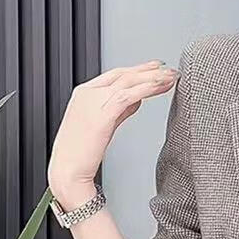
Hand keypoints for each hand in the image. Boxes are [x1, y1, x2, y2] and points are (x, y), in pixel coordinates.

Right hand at [47, 58, 179, 206]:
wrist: (68, 170)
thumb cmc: (81, 154)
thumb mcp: (103, 126)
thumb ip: (119, 111)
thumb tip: (136, 101)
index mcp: (84, 94)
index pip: (115, 76)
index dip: (137, 70)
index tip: (154, 68)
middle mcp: (88, 93)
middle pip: (123, 74)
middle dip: (148, 70)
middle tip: (168, 69)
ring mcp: (94, 100)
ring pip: (128, 81)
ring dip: (152, 77)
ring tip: (170, 77)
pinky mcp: (103, 113)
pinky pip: (129, 95)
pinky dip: (146, 88)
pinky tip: (159, 86)